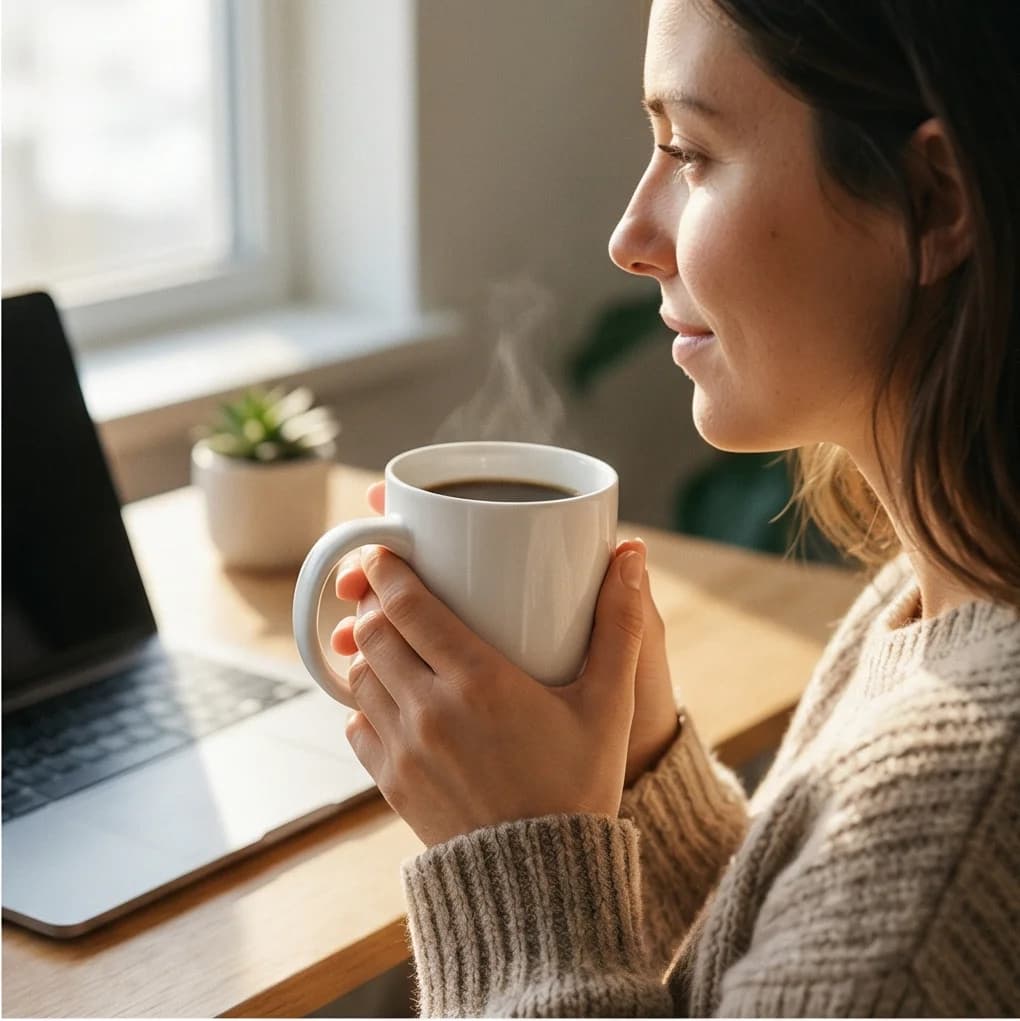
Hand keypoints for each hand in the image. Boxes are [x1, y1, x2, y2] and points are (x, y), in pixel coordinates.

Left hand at [331, 541, 645, 845]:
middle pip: (371, 633)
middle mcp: (430, 711)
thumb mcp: (609, 703)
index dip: (387, 568)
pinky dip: (366, 703)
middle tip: (393, 592)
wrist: (545, 885)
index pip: (406, 604)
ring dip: (369, 652)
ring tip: (396, 642)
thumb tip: (632, 554)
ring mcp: (404, 751)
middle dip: (375, 604)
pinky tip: (396, 699)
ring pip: (357, 677)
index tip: (387, 550)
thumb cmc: (580, 785)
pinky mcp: (391, 784)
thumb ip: (619, 624)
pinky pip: (357, 725)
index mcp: (479, 681)